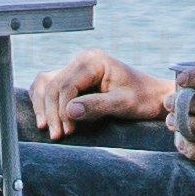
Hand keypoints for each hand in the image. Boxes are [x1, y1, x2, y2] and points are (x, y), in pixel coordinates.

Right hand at [25, 50, 167, 140]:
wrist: (153, 96)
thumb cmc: (143, 99)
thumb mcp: (123, 103)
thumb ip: (97, 106)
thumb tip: (69, 111)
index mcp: (94, 61)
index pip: (67, 84)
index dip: (62, 109)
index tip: (67, 131)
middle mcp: (81, 60)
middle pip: (53, 85)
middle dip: (52, 111)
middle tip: (56, 135)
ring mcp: (75, 67)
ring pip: (45, 83)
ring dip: (43, 106)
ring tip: (46, 128)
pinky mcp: (72, 78)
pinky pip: (47, 85)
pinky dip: (42, 100)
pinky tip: (45, 117)